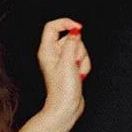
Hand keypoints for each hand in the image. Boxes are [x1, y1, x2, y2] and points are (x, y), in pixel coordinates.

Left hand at [36, 17, 90, 131]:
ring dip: (82, 60)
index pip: (53, 27)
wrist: (66, 107)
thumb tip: (75, 31)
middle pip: (70, 38)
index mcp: (47, 50)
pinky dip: (84, 66)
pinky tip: (80, 75)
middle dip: (78, 49)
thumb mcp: (68, 62)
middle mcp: (53, 54)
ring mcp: (63, 61)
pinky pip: (82, 59)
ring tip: (76, 71)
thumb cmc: (62, 89)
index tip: (78, 27)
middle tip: (74, 62)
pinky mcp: (71, 67)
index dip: (66, 23)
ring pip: (78, 49)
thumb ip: (72, 44)